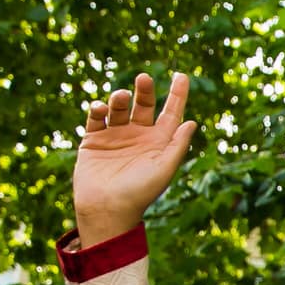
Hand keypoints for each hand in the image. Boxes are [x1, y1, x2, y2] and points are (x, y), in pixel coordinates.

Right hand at [74, 71, 198, 247]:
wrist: (107, 209)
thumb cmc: (140, 193)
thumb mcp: (164, 168)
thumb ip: (177, 146)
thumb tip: (191, 122)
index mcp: (159, 143)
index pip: (171, 113)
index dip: (177, 95)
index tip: (182, 76)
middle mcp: (139, 136)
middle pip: (144, 105)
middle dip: (145, 90)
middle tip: (144, 78)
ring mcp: (116, 136)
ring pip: (119, 108)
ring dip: (120, 99)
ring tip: (120, 97)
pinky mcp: (94, 139)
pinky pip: (96, 117)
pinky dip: (97, 109)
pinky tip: (101, 109)